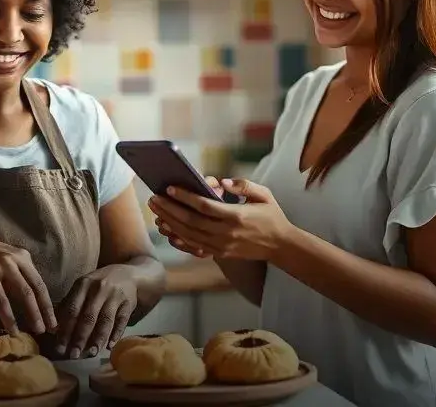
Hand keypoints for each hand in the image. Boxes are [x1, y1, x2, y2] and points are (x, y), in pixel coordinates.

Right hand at [0, 232, 57, 334]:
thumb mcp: (8, 261)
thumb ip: (20, 276)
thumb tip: (33, 302)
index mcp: (24, 257)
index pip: (40, 283)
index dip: (48, 303)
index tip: (53, 320)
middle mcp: (17, 260)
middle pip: (36, 288)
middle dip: (45, 310)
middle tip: (50, 328)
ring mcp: (3, 267)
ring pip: (23, 293)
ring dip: (32, 313)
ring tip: (37, 330)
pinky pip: (1, 299)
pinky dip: (8, 316)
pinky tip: (13, 328)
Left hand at [55, 265, 136, 358]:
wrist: (128, 274)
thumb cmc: (99, 284)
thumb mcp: (83, 288)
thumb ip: (69, 305)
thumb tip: (53, 329)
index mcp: (83, 285)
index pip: (72, 310)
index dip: (65, 330)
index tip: (60, 348)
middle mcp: (99, 289)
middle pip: (88, 316)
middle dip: (80, 338)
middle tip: (73, 355)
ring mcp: (115, 296)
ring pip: (105, 320)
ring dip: (98, 338)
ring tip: (91, 353)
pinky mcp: (128, 303)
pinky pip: (122, 321)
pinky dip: (116, 334)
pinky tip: (110, 346)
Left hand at [149, 178, 292, 259]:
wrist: (280, 245)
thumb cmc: (271, 216)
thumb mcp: (264, 194)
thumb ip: (244, 185)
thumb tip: (222, 182)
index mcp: (236, 216)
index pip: (204, 206)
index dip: (185, 197)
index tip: (169, 188)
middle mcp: (226, 233)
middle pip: (191, 221)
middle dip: (170, 209)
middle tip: (154, 199)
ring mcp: (222, 245)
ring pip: (189, 235)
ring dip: (170, 223)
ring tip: (156, 212)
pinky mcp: (220, 253)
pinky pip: (194, 247)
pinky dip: (179, 240)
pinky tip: (168, 231)